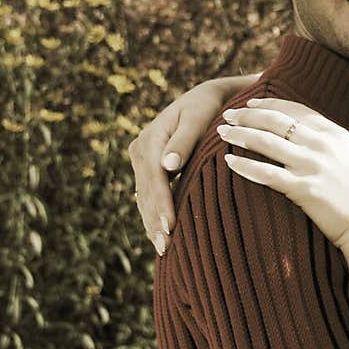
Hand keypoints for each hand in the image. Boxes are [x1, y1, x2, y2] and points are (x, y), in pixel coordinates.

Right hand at [129, 79, 241, 253]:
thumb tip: (169, 165)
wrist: (206, 99)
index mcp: (150, 139)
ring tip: (162, 249)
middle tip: (165, 248)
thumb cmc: (208, 107)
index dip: (162, 203)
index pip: (154, 177)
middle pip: (147, 192)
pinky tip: (161, 236)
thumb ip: (185, 140)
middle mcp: (140, 150)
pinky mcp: (149, 169)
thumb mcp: (198, 117)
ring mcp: (142, 161)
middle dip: (154, 221)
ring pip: (145, 198)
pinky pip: (149, 196)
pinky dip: (154, 216)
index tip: (170, 226)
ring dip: (152, 224)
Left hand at [218, 98, 348, 257]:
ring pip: (266, 142)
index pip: (295, 110)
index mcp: (336, 133)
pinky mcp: (303, 189)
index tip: (249, 103)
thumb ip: (333, 144)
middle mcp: (323, 144)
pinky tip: (230, 162)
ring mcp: (312, 166)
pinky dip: (245, 165)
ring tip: (222, 133)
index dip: (269, 104)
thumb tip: (312, 136)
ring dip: (240, 135)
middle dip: (247, 115)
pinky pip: (266, 174)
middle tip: (227, 114)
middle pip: (275, 121)